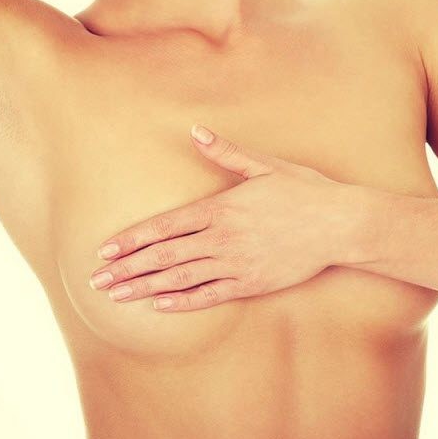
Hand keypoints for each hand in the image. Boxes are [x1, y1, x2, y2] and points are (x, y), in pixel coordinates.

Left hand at [89, 124, 356, 311]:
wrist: (340, 225)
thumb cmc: (304, 191)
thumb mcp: (266, 166)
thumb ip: (227, 153)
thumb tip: (196, 132)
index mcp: (221, 208)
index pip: (165, 226)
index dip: (131, 240)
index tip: (104, 251)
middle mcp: (222, 238)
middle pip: (164, 256)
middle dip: (127, 269)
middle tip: (97, 282)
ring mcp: (236, 264)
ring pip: (181, 278)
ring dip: (145, 288)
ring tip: (117, 296)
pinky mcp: (252, 284)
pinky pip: (210, 295)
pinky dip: (183, 302)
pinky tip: (160, 306)